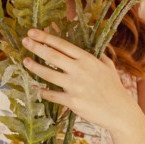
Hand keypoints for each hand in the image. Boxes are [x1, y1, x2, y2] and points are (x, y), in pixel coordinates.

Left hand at [20, 28, 138, 133]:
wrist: (120, 111)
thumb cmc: (113, 87)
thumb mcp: (107, 65)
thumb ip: (95, 53)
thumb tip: (86, 40)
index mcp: (88, 59)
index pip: (62, 44)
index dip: (46, 37)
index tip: (33, 32)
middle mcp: (80, 70)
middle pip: (52, 56)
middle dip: (36, 47)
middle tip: (25, 41)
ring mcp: (75, 86)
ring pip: (48, 74)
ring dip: (35, 67)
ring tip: (25, 61)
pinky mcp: (72, 102)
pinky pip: (51, 95)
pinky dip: (42, 91)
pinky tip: (35, 87)